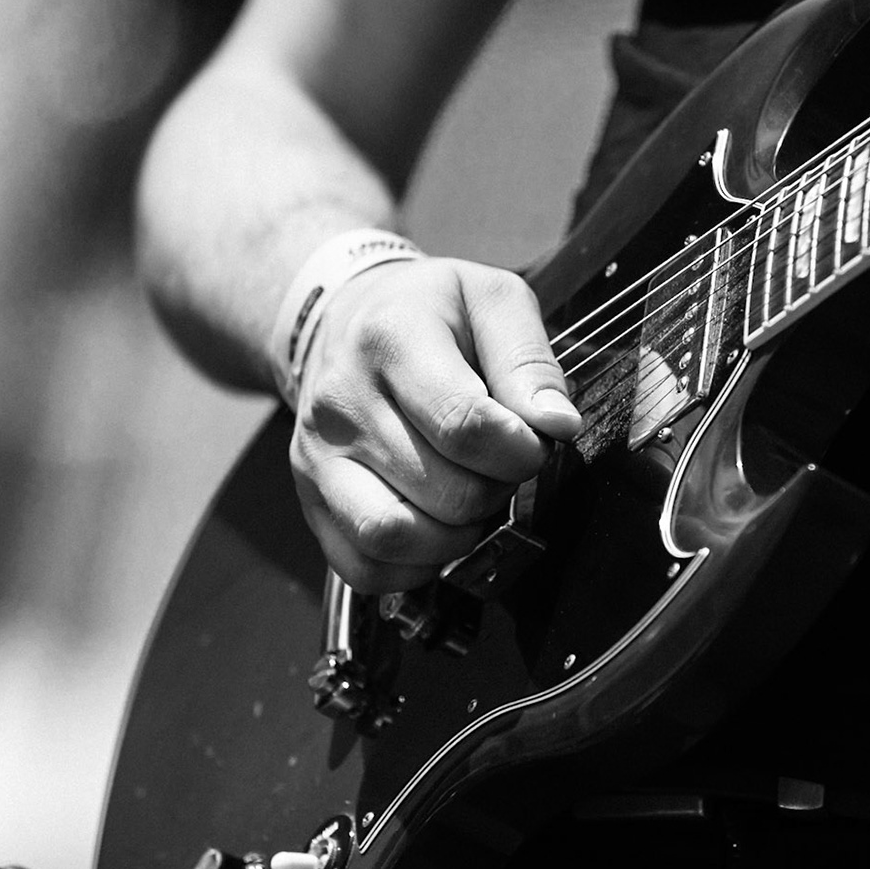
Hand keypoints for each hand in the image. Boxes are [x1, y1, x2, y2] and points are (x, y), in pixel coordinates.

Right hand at [288, 256, 580, 593]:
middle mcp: (341, 402)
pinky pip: (364, 567)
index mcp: (391, 339)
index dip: (521, 451)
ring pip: (397, 536)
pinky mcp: (311, 501)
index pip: (466, 427)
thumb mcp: (492, 301)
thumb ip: (530, 360)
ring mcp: (316, 458)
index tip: (535, 442)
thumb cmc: (430, 312)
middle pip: (445, 492)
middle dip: (497, 490)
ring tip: (473, 498)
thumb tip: (558, 426)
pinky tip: (438, 527)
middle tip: (503, 465)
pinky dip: (415, 565)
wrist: (346, 318)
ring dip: (458, 536)